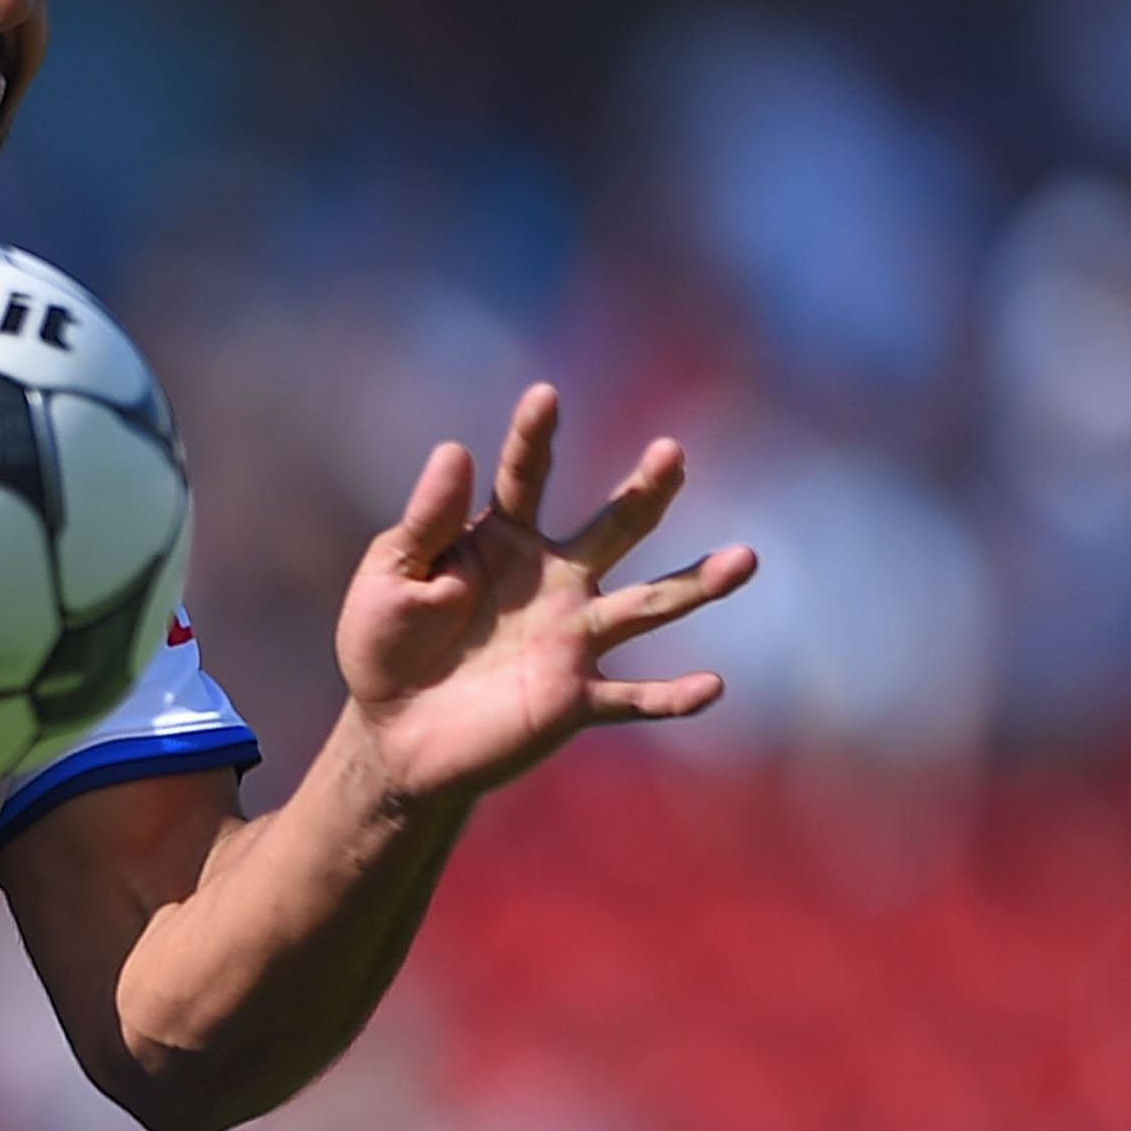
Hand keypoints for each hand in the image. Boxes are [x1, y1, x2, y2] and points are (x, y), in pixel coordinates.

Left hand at [336, 383, 757, 809]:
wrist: (393, 734)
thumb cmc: (386, 644)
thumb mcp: (390, 577)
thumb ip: (425, 522)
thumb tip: (454, 448)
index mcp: (503, 541)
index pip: (525, 478)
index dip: (534, 438)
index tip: (544, 395)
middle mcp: (553, 581)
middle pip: (612, 527)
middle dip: (643, 491)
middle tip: (671, 452)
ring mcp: (570, 639)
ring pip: (646, 606)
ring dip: (697, 585)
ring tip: (745, 559)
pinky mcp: (574, 699)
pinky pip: (635, 699)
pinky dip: (674, 697)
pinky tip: (712, 686)